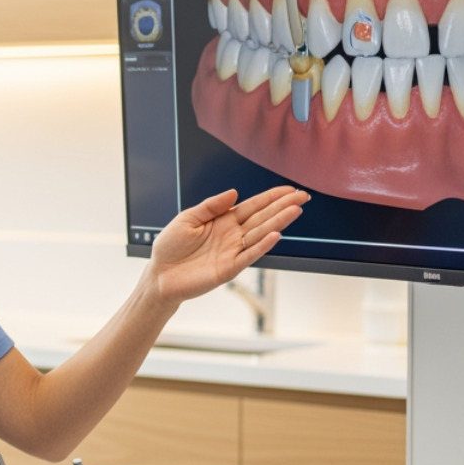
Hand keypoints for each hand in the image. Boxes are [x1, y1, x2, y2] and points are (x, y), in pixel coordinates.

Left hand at [146, 186, 308, 304]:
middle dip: (282, 206)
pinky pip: (249, 255)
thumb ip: (210, 206)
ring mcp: (233, 251)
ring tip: (296, 210)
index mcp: (223, 221)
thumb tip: (234, 192)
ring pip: (261, 234)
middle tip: (303, 196)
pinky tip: (276, 235)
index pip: (253, 206)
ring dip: (279, 222)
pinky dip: (262, 245)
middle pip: (262, 218)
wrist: (160, 275)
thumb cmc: (170, 247)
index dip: (271, 198)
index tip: (289, 190)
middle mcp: (232, 235)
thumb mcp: (187, 219)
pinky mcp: (230, 267)